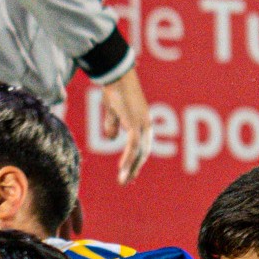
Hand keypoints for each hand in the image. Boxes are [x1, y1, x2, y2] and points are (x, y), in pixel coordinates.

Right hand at [99, 65, 153, 184]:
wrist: (117, 76)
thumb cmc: (114, 89)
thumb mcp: (112, 110)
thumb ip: (113, 124)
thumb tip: (113, 138)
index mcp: (142, 122)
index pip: (141, 147)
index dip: (135, 161)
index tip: (127, 173)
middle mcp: (146, 125)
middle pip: (142, 153)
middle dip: (133, 169)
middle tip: (125, 182)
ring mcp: (142, 124)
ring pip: (139, 152)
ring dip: (130, 168)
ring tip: (122, 180)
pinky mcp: (135, 123)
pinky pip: (133, 146)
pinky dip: (128, 158)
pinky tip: (122, 169)